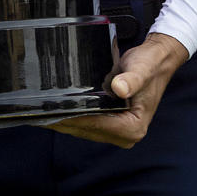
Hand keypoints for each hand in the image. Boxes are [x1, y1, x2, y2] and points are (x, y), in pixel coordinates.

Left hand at [49, 33, 188, 147]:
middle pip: (88, 130)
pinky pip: (87, 124)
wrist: (156, 60)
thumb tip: (120, 89)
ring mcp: (118, 131)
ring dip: (66, 122)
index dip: (76, 118)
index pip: (97, 125)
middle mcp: (126, 134)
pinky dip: (73, 118)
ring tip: (43, 112)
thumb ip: (132, 80)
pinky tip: (58, 110)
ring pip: (84, 130)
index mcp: (134, 127)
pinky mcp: (111, 124)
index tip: (56, 112)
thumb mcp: (141, 70)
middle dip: (66, 122)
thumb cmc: (150, 65)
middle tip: (40, 112)